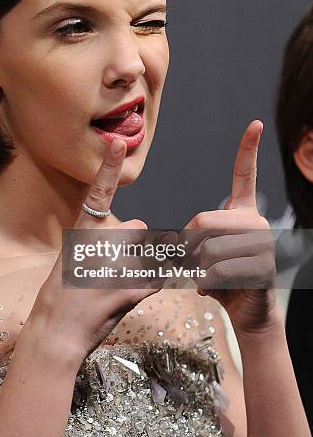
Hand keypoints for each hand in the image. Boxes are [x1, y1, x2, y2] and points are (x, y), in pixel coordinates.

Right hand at [23, 138, 161, 362]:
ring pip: (149, 253)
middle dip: (136, 247)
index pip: (98, 194)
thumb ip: (103, 243)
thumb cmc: (61, 297)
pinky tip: (127, 299)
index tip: (116, 143)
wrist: (57, 332)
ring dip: (143, 267)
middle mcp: (101, 244)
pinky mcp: (133, 289)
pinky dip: (150, 287)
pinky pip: (157, 278)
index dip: (108, 167)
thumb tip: (133, 235)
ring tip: (115, 288)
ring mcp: (118, 266)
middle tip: (111, 272)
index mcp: (83, 233)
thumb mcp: (74, 260)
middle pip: (138, 230)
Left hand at [181, 120, 277, 334]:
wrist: (247, 312)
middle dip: (188, 246)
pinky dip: (208, 284)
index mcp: (241, 213)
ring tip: (210, 276)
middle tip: (195, 263)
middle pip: (202, 220)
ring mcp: (262, 243)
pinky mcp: (262, 266)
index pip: (244, 176)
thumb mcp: (200, 255)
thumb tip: (173, 244)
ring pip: (207, 248)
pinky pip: (217, 270)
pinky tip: (220, 288)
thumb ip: (190, 241)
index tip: (255, 124)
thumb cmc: (221, 280)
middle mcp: (255, 222)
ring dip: (198, 268)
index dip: (248, 150)